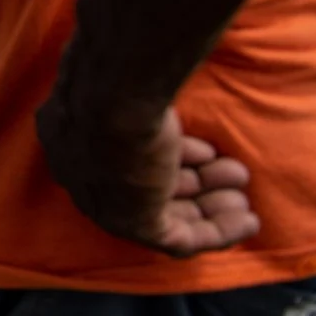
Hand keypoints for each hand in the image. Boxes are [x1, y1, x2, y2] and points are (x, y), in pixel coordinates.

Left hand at [35, 88, 259, 256]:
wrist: (112, 94)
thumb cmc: (120, 75)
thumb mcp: (125, 82)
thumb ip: (136, 95)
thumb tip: (152, 82)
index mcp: (68, 133)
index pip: (121, 155)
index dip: (169, 155)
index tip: (205, 152)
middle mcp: (79, 170)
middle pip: (144, 186)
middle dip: (193, 182)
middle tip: (233, 174)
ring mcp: (102, 199)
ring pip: (163, 211)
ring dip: (209, 205)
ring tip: (243, 191)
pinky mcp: (131, 223)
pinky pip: (178, 239)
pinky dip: (215, 233)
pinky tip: (248, 222)